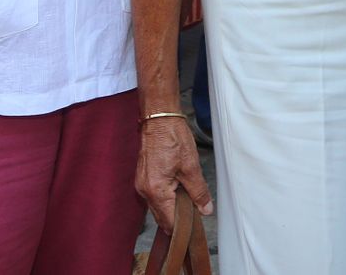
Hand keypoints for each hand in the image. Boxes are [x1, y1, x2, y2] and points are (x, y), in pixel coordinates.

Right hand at [136, 115, 213, 231]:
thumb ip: (198, 192)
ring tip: (188, 200)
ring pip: (157, 206)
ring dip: (171, 207)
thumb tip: (205, 209)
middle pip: (161, 216)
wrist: (159, 118)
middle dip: (177, 218)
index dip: (183, 226)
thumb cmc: (173, 138)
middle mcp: (144, 190)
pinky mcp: (142, 177)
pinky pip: (153, 195)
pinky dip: (165, 197)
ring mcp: (141, 184)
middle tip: (194, 214)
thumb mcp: (191, 167)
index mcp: (156, 191)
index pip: (168, 221)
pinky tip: (177, 191)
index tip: (195, 227)